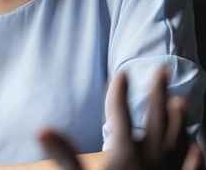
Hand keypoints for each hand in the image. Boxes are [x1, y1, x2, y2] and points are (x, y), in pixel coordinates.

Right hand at [37, 69, 203, 169]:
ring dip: (178, 118)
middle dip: (156, 93)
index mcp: (124, 154)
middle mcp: (150, 159)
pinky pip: (191, 167)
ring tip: (178, 100)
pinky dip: (194, 154)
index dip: (119, 93)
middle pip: (156, 120)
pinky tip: (198, 146)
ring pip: (176, 140)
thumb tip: (41, 129)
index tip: (121, 74)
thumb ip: (62, 155)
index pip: (121, 116)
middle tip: (160, 70)